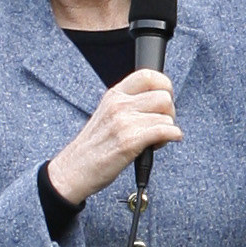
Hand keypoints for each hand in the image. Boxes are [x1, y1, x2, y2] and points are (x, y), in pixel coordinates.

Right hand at [45, 69, 181, 205]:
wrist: (72, 171)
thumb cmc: (92, 147)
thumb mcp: (107, 114)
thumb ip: (128, 104)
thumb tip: (159, 100)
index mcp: (113, 96)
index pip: (147, 75)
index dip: (164, 85)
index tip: (166, 97)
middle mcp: (118, 105)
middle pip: (163, 97)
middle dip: (169, 112)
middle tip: (160, 124)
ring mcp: (124, 122)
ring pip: (167, 117)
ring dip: (168, 130)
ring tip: (154, 140)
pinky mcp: (130, 141)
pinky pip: (165, 131)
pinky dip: (172, 137)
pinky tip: (162, 143)